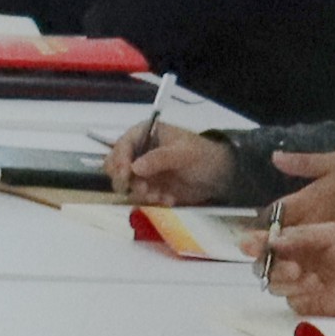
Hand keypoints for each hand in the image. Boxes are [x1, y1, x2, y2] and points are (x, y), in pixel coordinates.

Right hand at [108, 124, 230, 201]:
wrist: (219, 176)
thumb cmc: (202, 156)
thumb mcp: (183, 154)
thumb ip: (159, 158)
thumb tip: (134, 167)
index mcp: (144, 134)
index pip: (122, 145)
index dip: (119, 159)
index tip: (125, 174)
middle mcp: (138, 152)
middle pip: (115, 166)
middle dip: (126, 181)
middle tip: (142, 189)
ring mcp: (142, 172)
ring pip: (126, 185)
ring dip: (140, 193)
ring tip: (160, 196)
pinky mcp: (148, 188)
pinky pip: (139, 198)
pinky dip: (151, 201)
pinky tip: (168, 199)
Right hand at [258, 221, 334, 316]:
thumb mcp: (329, 234)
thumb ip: (301, 236)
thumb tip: (274, 242)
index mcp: (293, 244)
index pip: (265, 243)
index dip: (252, 244)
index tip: (248, 244)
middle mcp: (290, 264)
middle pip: (262, 266)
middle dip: (270, 266)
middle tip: (293, 267)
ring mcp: (296, 285)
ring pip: (273, 285)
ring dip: (287, 280)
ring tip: (311, 277)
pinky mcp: (305, 304)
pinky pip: (290, 300)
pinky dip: (300, 293)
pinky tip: (318, 288)